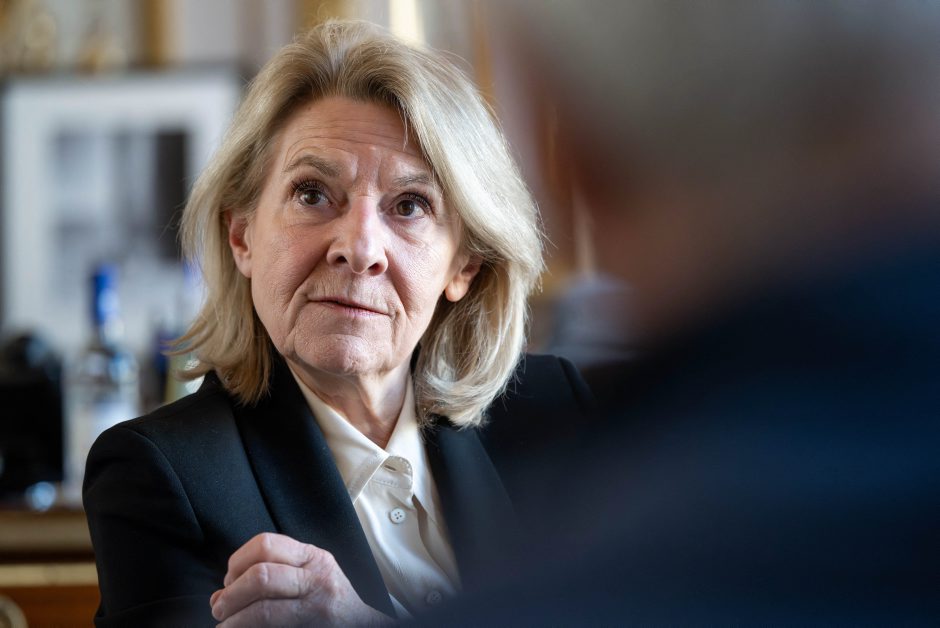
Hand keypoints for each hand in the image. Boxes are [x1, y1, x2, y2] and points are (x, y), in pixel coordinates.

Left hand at [210, 532, 394, 626]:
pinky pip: (271, 626)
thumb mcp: (309, 576)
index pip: (266, 544)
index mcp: (312, 556)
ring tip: (224, 624)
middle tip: (220, 607)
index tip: (229, 581)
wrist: (361, 626)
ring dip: (234, 617)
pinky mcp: (312, 626)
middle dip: (232, 593)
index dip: (237, 562)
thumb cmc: (329, 603)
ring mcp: (317, 606)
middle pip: (261, 574)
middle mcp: (317, 577)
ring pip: (264, 607)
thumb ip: (273, 575)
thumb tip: (220, 595)